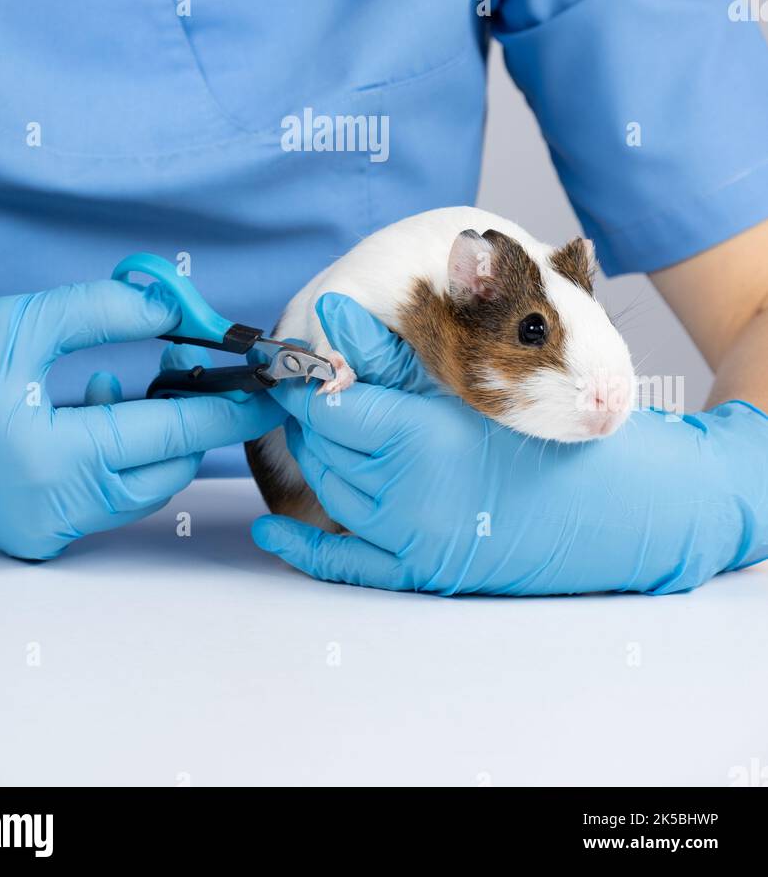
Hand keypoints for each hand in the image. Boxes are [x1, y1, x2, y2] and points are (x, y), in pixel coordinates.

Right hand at [0, 280, 281, 559]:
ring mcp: (46, 530)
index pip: (170, 433)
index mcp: (56, 460)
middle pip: (165, 469)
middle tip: (186, 370)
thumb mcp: (24, 321)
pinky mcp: (34, 535)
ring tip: (119, 383)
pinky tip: (88, 411)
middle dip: (190, 421)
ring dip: (149, 437)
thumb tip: (175, 308)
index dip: (227, 408)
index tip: (269, 390)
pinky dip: (114, 458)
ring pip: (137, 488)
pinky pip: (103, 499)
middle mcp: (57, 509)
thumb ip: (107, 311)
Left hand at [251, 294, 767, 594]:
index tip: (311, 366)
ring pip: (330, 491)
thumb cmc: (545, 431)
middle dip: (318, 417)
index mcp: (418, 437)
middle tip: (324, 390)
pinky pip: (342, 563)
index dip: (314, 385)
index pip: (330, 409)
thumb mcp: (468, 379)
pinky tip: (271, 529)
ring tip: (331, 430)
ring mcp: (409, 538)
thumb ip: (389, 348)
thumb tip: (330, 307)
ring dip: (321, 459)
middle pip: (324, 448)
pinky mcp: (418, 572)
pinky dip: (301, 548)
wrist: (608, 505)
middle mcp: (405, 494)